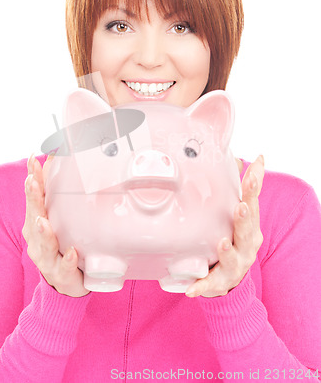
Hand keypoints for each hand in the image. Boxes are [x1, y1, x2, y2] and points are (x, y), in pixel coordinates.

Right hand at [23, 154, 88, 296]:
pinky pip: (65, 267)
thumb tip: (57, 162)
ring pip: (44, 244)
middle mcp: (37, 240)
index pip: (33, 198)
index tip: (33, 161)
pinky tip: (71, 252)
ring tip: (42, 220)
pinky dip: (67, 260)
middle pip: (34, 217)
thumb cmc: (61, 246)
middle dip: (33, 199)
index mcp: (37, 224)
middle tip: (32, 182)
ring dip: (44, 231)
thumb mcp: (58, 220)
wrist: (66, 283)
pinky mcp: (62, 275)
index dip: (32, 179)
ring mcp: (48, 259)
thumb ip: (56, 197)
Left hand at [185, 155, 264, 297]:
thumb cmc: (235, 239)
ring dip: (227, 251)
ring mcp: (235, 265)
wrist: (231, 278)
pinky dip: (201, 286)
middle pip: (247, 231)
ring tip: (220, 243)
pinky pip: (210, 284)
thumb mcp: (243, 214)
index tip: (252, 175)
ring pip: (233, 258)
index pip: (253, 205)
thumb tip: (257, 159)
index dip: (253, 189)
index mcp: (250, 227)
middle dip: (244, 219)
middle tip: (240, 207)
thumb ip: (247, 188)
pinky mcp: (219, 282)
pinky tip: (191, 289)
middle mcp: (246, 246)